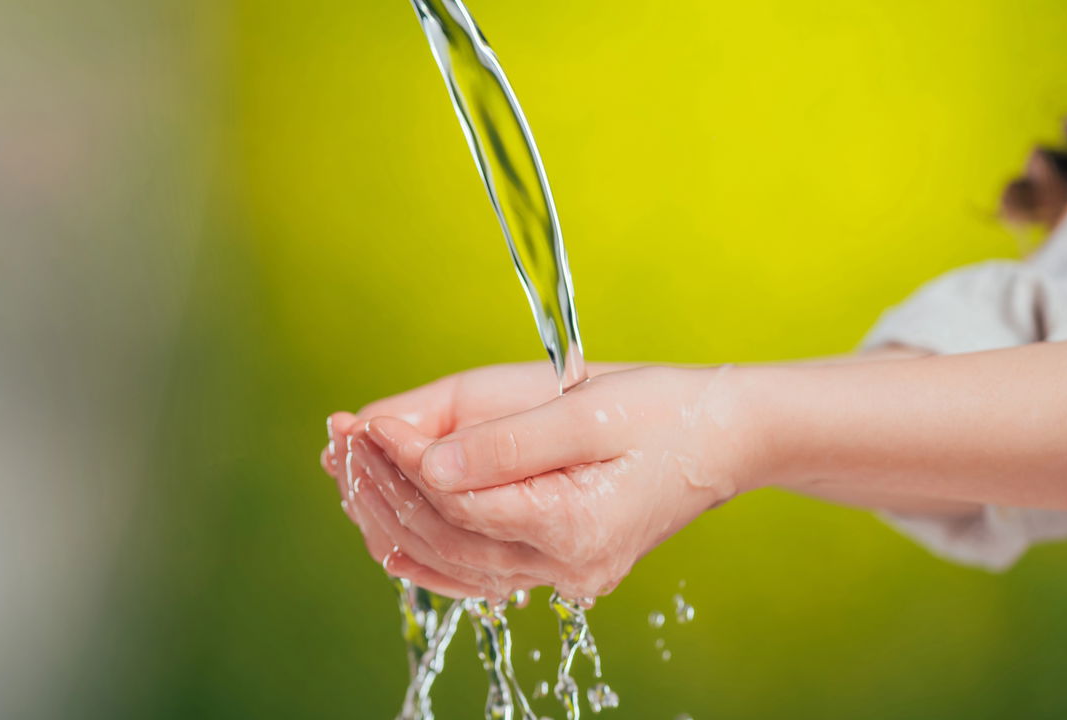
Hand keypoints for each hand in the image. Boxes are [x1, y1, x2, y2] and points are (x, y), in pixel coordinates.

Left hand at [322, 364, 764, 598]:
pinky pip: (477, 573)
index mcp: (577, 527)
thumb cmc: (667, 410)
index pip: (461, 501)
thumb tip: (426, 464)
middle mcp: (568, 568)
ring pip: (453, 560)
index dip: (404, 461)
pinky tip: (385, 532)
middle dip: (384, 486)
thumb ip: (504, 442)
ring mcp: (565, 576)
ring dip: (393, 516)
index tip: (362, 422)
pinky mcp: (560, 567)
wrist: (726, 437)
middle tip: (340, 440)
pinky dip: (427, 553)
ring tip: (347, 470)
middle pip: (447, 536)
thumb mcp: (587, 410)